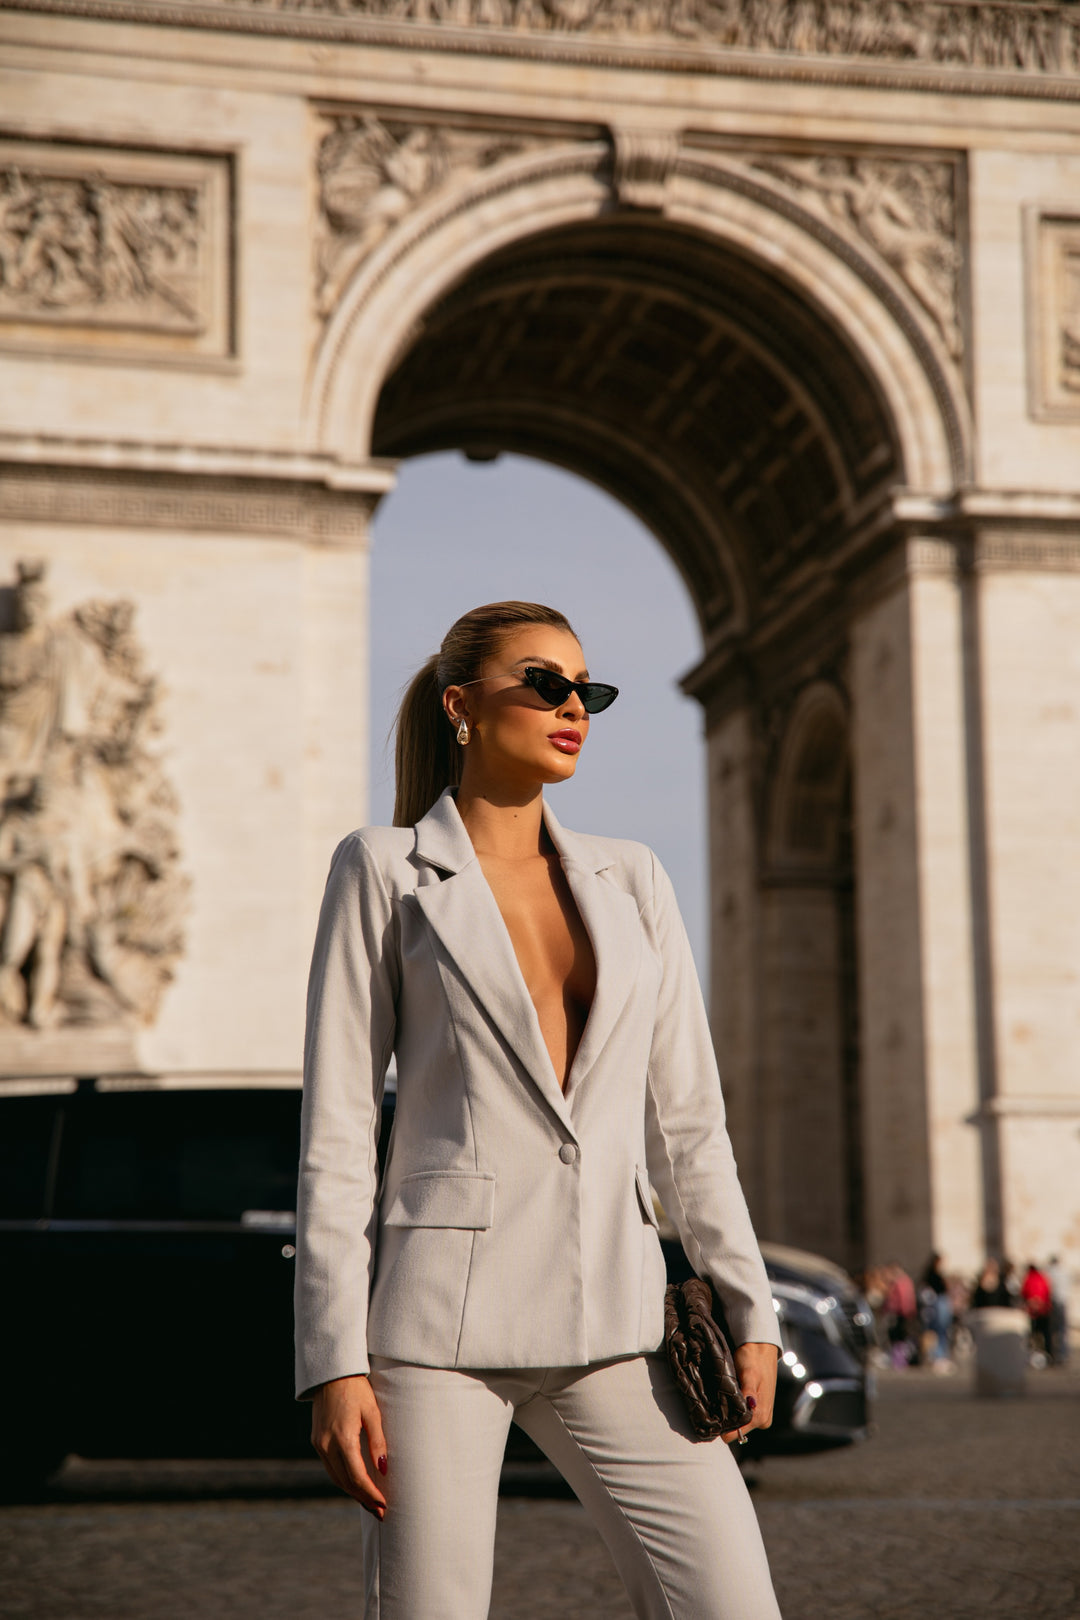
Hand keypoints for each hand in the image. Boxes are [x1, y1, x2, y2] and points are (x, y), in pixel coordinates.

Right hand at [311, 1373, 387, 1516]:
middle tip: (380, 1513)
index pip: (357, 1476)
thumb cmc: (356, 1389)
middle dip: (363, 1499)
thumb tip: (383, 1470)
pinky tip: (355, 1485)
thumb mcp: (372, 1412)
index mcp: (342, 1438)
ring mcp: (319, 1444)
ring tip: (371, 1504)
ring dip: (353, 1493)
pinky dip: (343, 1479)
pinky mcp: (317, 1441)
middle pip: (346, 1482)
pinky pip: (330, 1467)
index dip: (371, 1494)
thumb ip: (378, 1442)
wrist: (331, 1373)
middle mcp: (327, 1445)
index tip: (384, 1505)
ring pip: (336, 1478)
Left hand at [720, 1341, 777, 1444]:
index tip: (712, 1414)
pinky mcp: (757, 1409)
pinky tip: (728, 1395)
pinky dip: (733, 1407)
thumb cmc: (754, 1358)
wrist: (761, 1347)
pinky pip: (741, 1415)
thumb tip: (750, 1405)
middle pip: (736, 1430)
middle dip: (725, 1418)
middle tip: (716, 1400)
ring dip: (729, 1412)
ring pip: (737, 1423)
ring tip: (723, 1395)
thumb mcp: (749, 1373)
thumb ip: (748, 1390)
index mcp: (761, 1416)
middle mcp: (763, 1420)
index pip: (735, 1435)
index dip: (722, 1427)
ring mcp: (761, 1415)